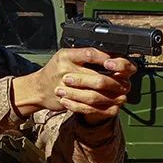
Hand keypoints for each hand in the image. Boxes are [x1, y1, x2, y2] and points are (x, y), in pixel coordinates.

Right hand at [12, 48, 136, 120]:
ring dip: (112, 96)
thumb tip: (112, 57)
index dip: (108, 60)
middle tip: (125, 83)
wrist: (37, 89)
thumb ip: (84, 56)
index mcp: (66, 56)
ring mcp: (66, 88)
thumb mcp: (66, 57)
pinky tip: (111, 104)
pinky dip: (103, 107)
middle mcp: (65, 70)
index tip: (118, 64)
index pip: (91, 54)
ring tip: (121, 94)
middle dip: (115, 82)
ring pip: (95, 95)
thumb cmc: (55, 71)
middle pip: (97, 78)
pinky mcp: (67, 102)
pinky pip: (89, 107)